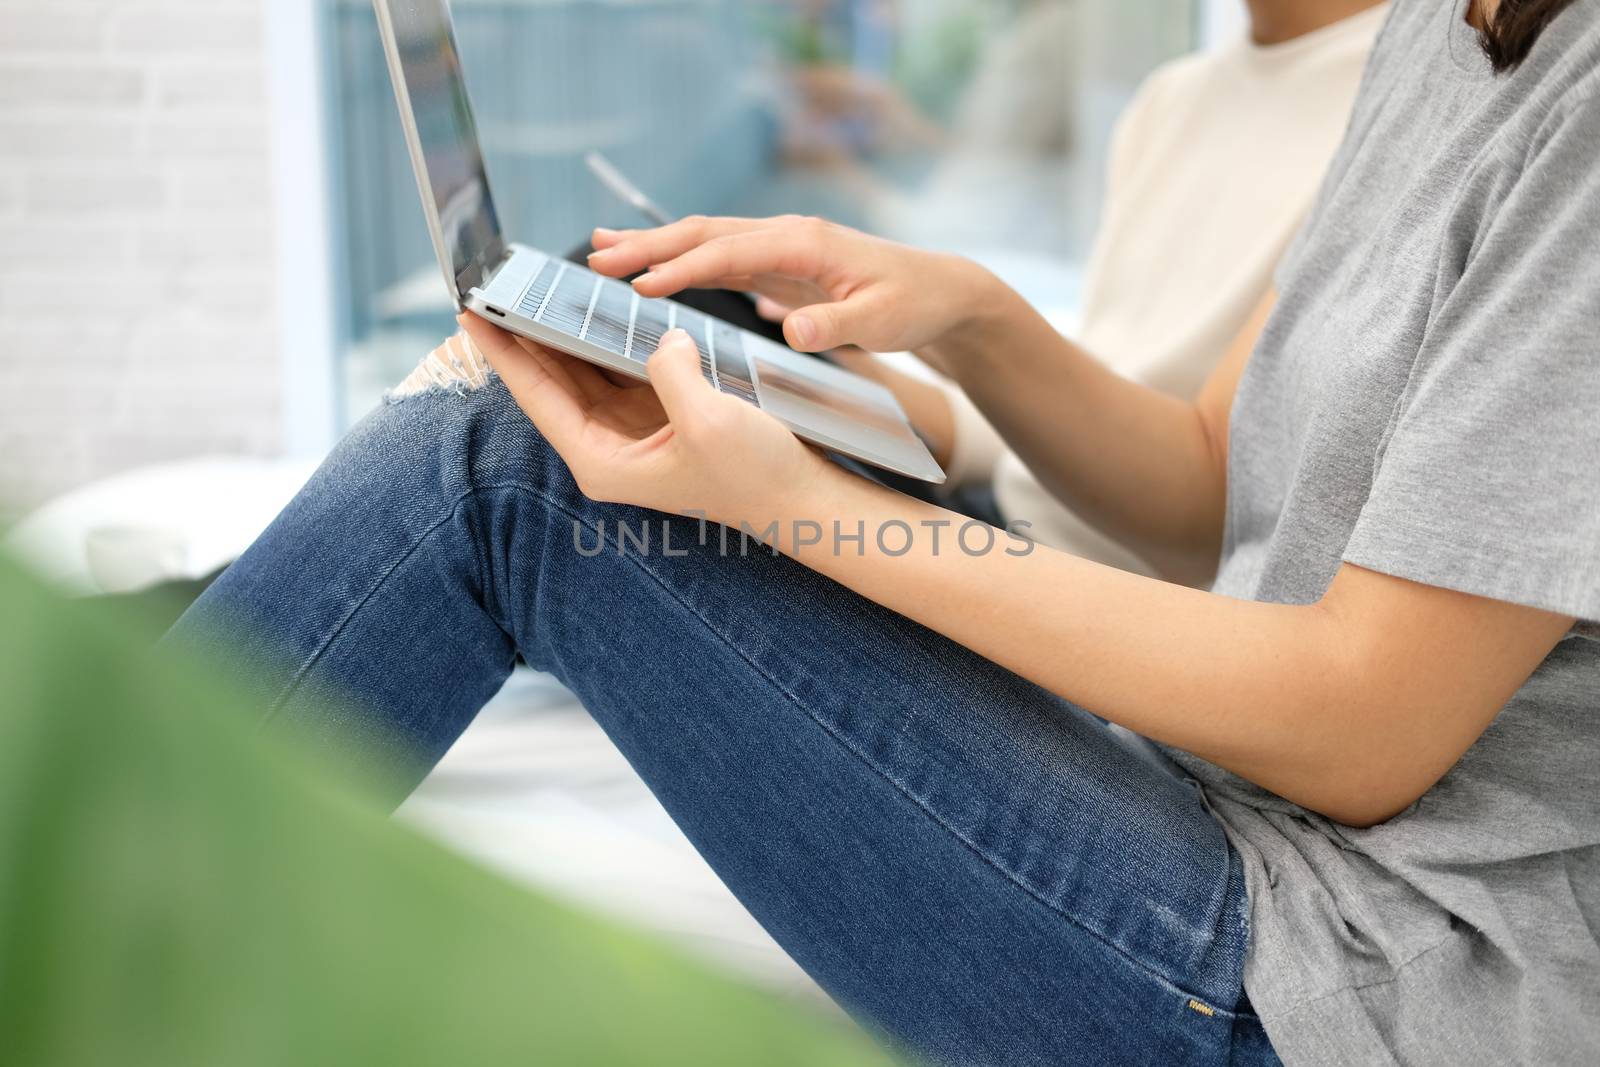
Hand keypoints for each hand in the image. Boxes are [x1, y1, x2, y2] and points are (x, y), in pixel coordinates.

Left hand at [458, 315, 832, 527]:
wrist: (802, 498)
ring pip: (584, 371)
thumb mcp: (708, 420)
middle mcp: (607, 448)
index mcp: (602, 461)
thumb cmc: (756, 475)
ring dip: (562, 331)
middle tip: (492, 286)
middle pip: (553, 381)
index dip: (503, 351)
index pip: (537, 396)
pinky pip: (620, 367)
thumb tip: (661, 337)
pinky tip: (593, 305)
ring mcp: (633, 431)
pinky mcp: (661, 415)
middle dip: (524, 335)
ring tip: (531, 286)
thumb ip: (670, 370)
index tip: (469, 312)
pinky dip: (607, 336)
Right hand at [585, 215, 1000, 357]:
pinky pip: (720, 258)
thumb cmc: (912, 304)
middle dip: (649, 245)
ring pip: (706, 241)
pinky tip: (652, 269)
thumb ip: (835, 327)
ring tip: (604, 251)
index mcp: (803, 243)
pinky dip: (683, 261)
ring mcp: (779, 247)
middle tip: (596, 258)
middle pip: (705, 235)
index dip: (683, 268)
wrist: (938, 291)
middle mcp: (785, 235)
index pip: (730, 252)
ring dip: (656, 246)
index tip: (641, 285)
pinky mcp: (778, 265)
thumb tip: (789, 329)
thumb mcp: (880, 322)